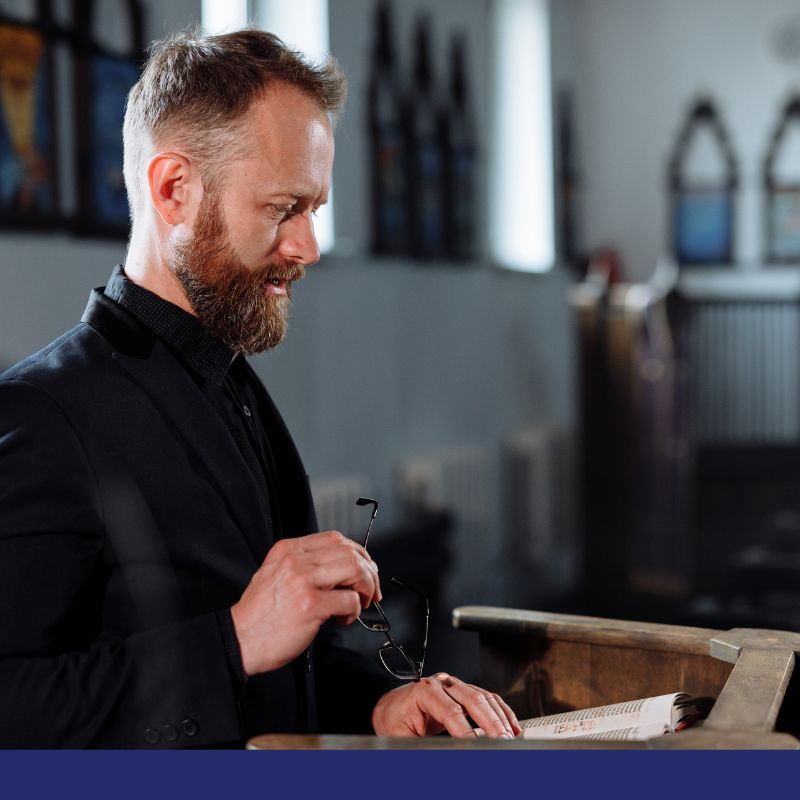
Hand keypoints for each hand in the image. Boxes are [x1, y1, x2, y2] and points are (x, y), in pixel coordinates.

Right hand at [231, 531, 380, 675]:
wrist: (239, 639)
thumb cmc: (259, 614)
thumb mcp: (274, 574)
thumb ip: (303, 565)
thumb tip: (340, 569)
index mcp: (287, 549)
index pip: (334, 539)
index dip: (357, 552)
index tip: (364, 568)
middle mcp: (295, 561)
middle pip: (349, 552)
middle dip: (368, 571)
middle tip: (370, 589)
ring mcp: (303, 581)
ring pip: (354, 569)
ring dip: (366, 587)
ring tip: (360, 602)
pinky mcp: (310, 605)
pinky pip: (348, 600)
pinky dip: (354, 610)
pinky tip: (343, 619)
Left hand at [371, 672, 521, 738]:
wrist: (391, 708)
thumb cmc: (394, 722)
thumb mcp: (400, 738)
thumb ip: (421, 746)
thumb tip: (446, 753)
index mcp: (423, 691)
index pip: (450, 712)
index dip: (466, 732)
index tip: (478, 748)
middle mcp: (441, 683)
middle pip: (473, 699)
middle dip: (491, 723)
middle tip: (501, 743)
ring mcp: (454, 685)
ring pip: (484, 697)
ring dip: (500, 719)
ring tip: (509, 739)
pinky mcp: (463, 691)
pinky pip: (488, 698)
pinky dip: (502, 713)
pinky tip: (511, 728)